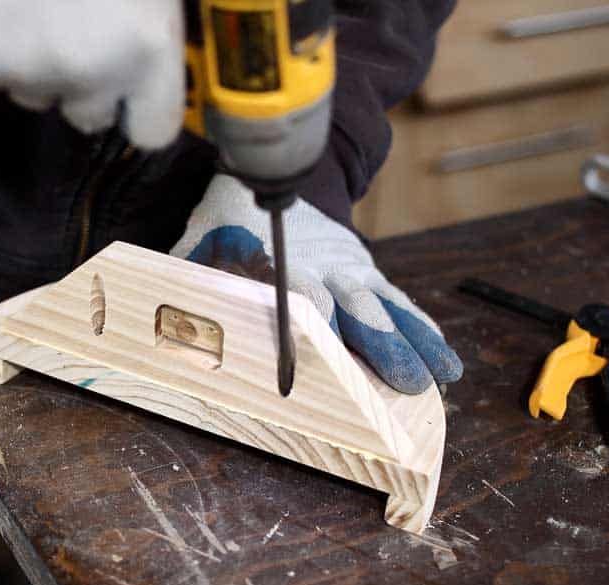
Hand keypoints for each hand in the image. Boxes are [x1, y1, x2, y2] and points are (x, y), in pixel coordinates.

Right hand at [0, 0, 183, 148]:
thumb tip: (148, 63)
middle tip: (72, 22)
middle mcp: (93, 70)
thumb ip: (152, 31)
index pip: (152, 132)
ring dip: (33, 61)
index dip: (139, 109)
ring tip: (31, 3)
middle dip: (83, 83)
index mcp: (148, 46)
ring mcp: (29, 69)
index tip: (131, 93)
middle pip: (89, 117)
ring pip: (34, 95)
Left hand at [170, 175, 462, 393]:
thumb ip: (188, 273)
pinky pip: (399, 302)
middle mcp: (326, 270)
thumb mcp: (200, 241)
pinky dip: (423, 328)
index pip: (302, 300)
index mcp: (284, 264)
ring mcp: (351, 272)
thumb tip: (163, 308)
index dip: (316, 330)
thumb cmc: (228, 221)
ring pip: (386, 310)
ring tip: (440, 377)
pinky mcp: (367, 273)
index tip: (330, 361)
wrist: (269, 177)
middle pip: (357, 311)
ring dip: (413, 345)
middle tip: (406, 382)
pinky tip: (445, 358)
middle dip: (382, 348)